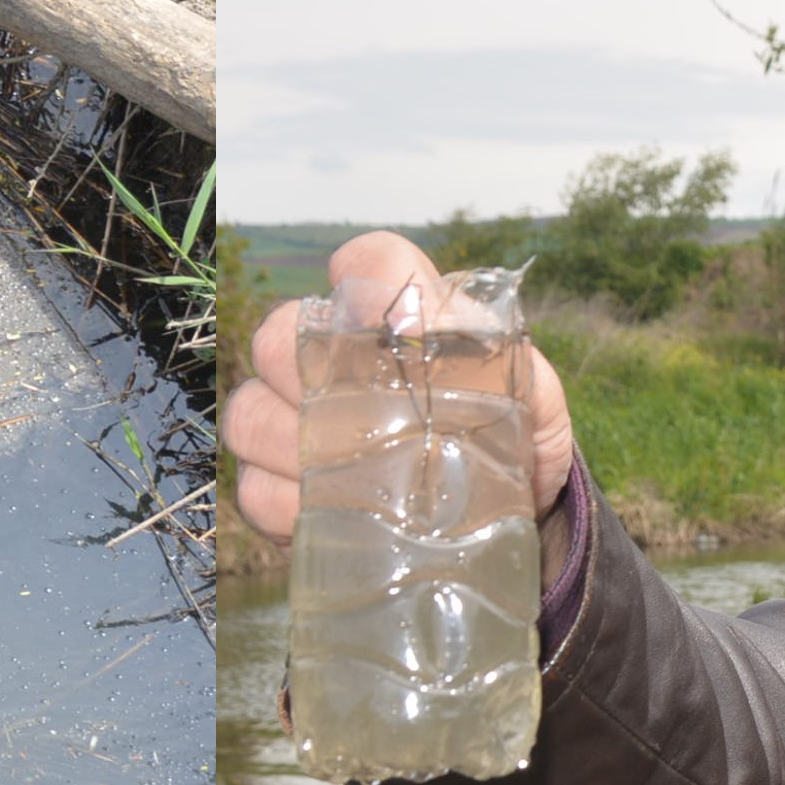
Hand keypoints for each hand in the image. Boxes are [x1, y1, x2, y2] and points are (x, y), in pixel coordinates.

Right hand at [226, 230, 576, 547]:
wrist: (503, 522)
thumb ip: (504, 361)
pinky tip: (335, 517)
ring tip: (355, 481)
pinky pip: (254, 487)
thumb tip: (448, 332)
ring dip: (295, 449)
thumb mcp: (532, 402)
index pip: (370, 263)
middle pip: (279, 335)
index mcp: (404, 317)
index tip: (397, 328)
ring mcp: (294, 419)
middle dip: (311, 377)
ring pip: (251, 412)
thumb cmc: (516, 445)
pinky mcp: (277, 487)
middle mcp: (335, 357)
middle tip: (370, 423)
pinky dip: (289, 506)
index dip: (366, 281)